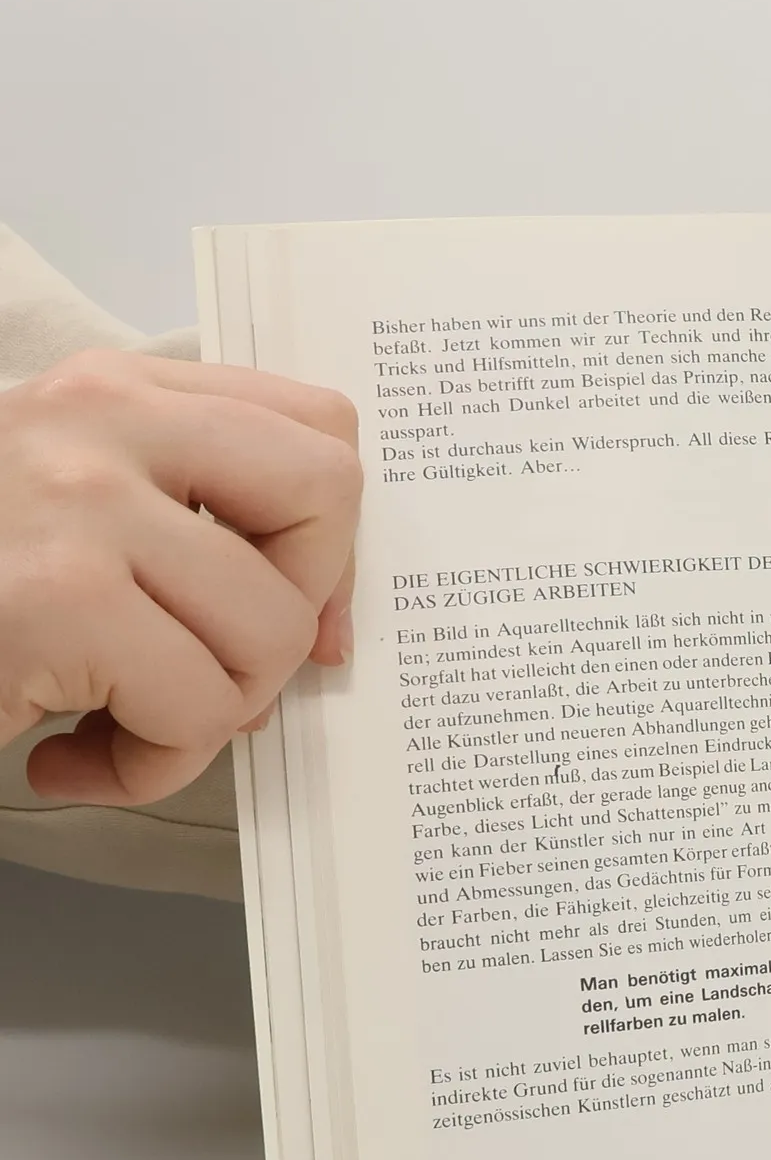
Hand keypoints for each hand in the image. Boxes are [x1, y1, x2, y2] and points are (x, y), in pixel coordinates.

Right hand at [0, 350, 360, 805]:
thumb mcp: (80, 520)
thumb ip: (196, 532)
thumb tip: (332, 631)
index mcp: (114, 391)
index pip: (319, 429)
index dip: (330, 539)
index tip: (295, 606)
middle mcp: (94, 421)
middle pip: (326, 499)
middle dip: (296, 615)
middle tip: (215, 665)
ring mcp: (72, 505)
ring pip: (272, 629)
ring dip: (211, 713)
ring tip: (122, 720)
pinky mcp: (49, 603)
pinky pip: (196, 711)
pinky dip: (148, 768)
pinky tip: (69, 758)